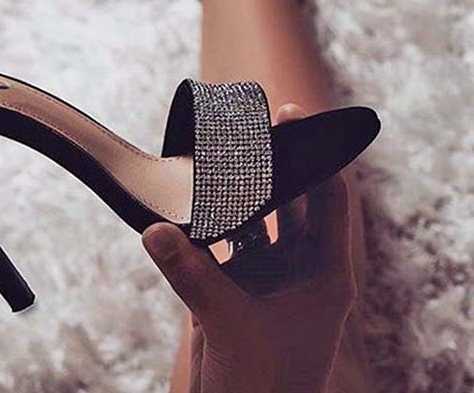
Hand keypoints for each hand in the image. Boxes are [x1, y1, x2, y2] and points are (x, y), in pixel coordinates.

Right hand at [142, 105, 356, 392]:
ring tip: (217, 153)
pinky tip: (192, 199)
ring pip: (258, 220)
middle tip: (251, 123)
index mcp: (326, 276)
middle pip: (293, 201)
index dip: (315, 156)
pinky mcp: (238, 292)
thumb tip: (153, 229)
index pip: (330, 200)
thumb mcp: (229, 324)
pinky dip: (211, 222)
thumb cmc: (261, 389)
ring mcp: (270, 281)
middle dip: (273, 163)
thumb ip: (191, 274)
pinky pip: (226, 244)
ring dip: (239, 191)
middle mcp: (302, 272)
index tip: (291, 118)